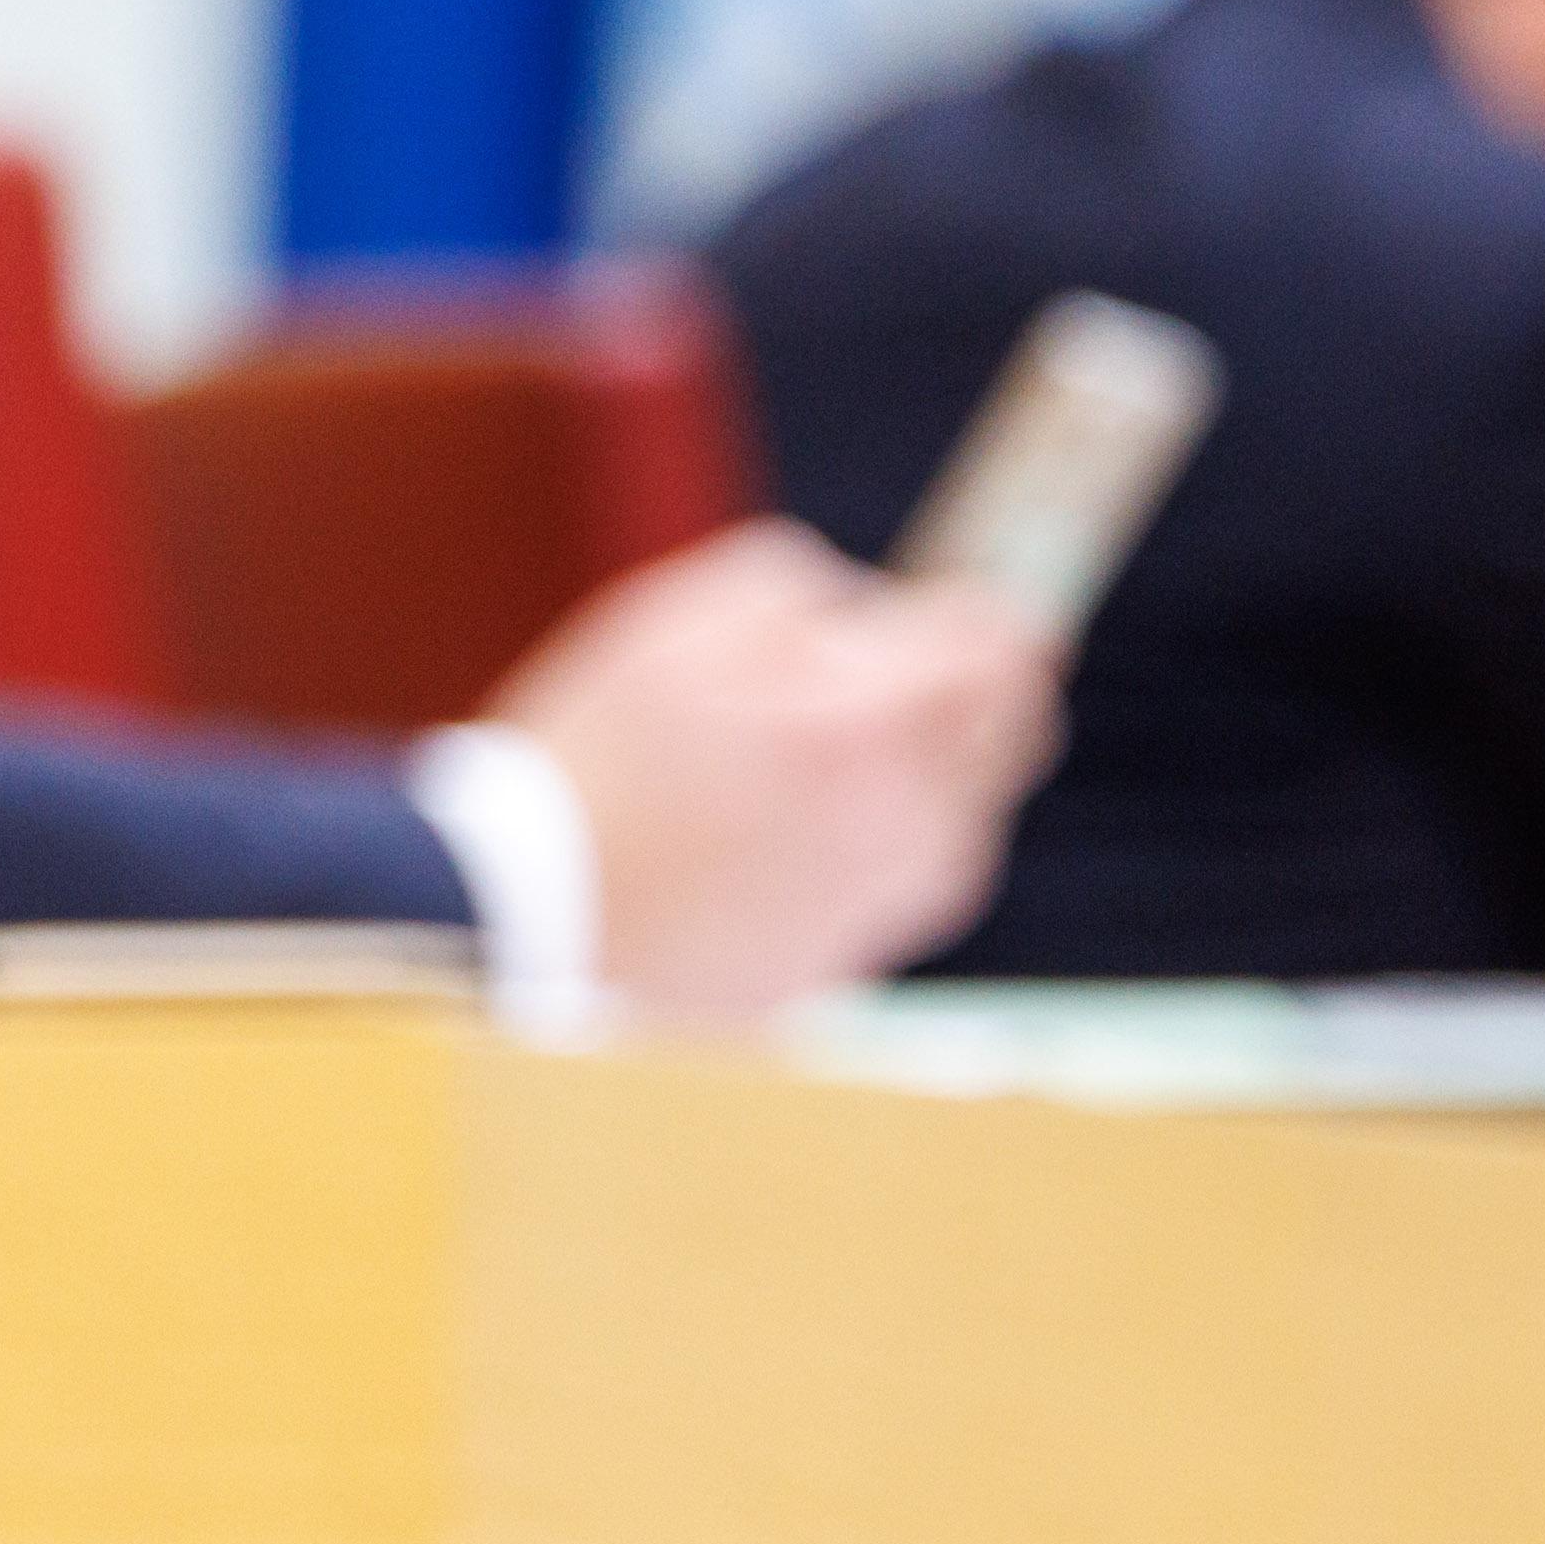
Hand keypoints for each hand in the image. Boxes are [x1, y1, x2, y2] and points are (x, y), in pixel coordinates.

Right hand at [483, 516, 1060, 1028]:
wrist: (534, 920)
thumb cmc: (598, 759)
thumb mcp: (675, 621)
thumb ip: (802, 584)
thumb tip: (881, 610)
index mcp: (874, 723)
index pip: (1007, 645)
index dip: (971, 614)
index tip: (933, 614)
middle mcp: (913, 819)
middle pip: (1010, 727)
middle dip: (951, 691)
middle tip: (857, 688)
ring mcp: (894, 900)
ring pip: (961, 809)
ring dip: (906, 774)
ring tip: (781, 777)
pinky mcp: (861, 959)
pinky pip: (900, 878)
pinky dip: (860, 848)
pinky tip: (762, 844)